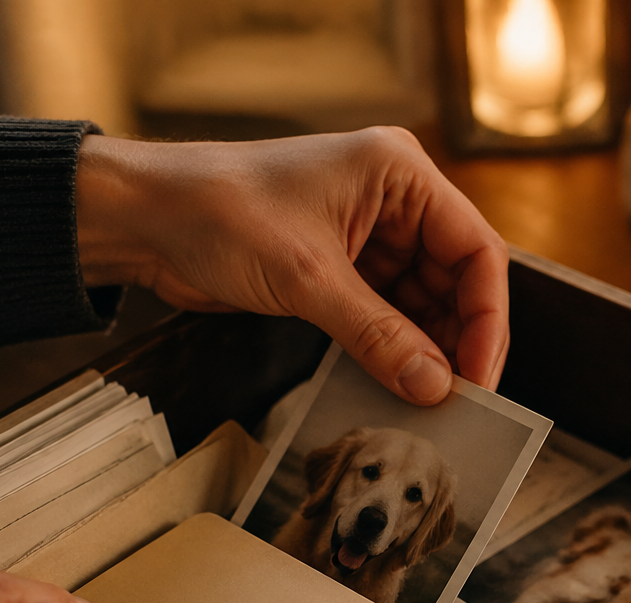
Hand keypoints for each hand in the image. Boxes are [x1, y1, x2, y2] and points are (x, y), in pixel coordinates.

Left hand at [74, 128, 509, 405]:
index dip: (487, 317)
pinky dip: (394, 350)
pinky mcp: (341, 269)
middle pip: (457, 280)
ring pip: (424, 304)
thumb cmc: (217, 212)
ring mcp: (369, 236)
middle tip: (459, 400)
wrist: (143, 218)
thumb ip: (377, 335)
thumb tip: (434, 386)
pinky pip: (386, 316)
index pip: (476, 249)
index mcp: (400, 173)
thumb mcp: (307, 277)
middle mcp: (395, 201)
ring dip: (426, 351)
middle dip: (458, 340)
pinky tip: (398, 385)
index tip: (480, 374)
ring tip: (429, 401)